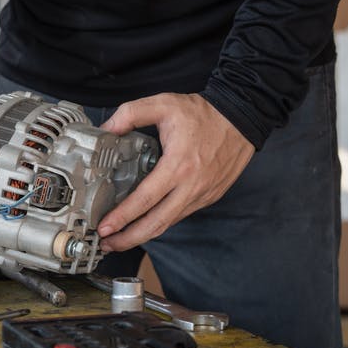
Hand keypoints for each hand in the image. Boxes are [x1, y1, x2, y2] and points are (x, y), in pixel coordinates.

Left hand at [96, 93, 254, 251]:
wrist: (243, 117)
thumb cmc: (204, 113)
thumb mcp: (163, 103)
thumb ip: (131, 114)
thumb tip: (106, 128)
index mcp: (178, 165)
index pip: (145, 199)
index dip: (123, 217)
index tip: (105, 227)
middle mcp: (192, 186)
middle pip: (157, 223)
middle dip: (130, 238)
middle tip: (108, 244)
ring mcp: (203, 194)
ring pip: (169, 222)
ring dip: (144, 233)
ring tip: (120, 237)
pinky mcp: (210, 196)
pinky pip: (181, 214)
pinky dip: (161, 222)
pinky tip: (145, 221)